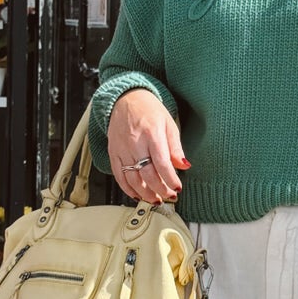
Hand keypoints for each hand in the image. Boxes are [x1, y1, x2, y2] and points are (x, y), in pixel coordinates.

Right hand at [107, 90, 188, 204]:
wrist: (126, 99)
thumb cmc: (148, 110)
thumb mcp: (169, 124)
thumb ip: (175, 147)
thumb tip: (183, 165)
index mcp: (152, 134)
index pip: (162, 164)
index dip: (171, 180)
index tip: (177, 188)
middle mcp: (135, 143)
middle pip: (148, 174)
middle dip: (160, 190)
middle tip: (169, 196)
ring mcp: (122, 149)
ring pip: (132, 179)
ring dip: (145, 193)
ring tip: (156, 199)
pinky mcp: (113, 153)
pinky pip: (119, 176)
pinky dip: (128, 189)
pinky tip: (137, 194)